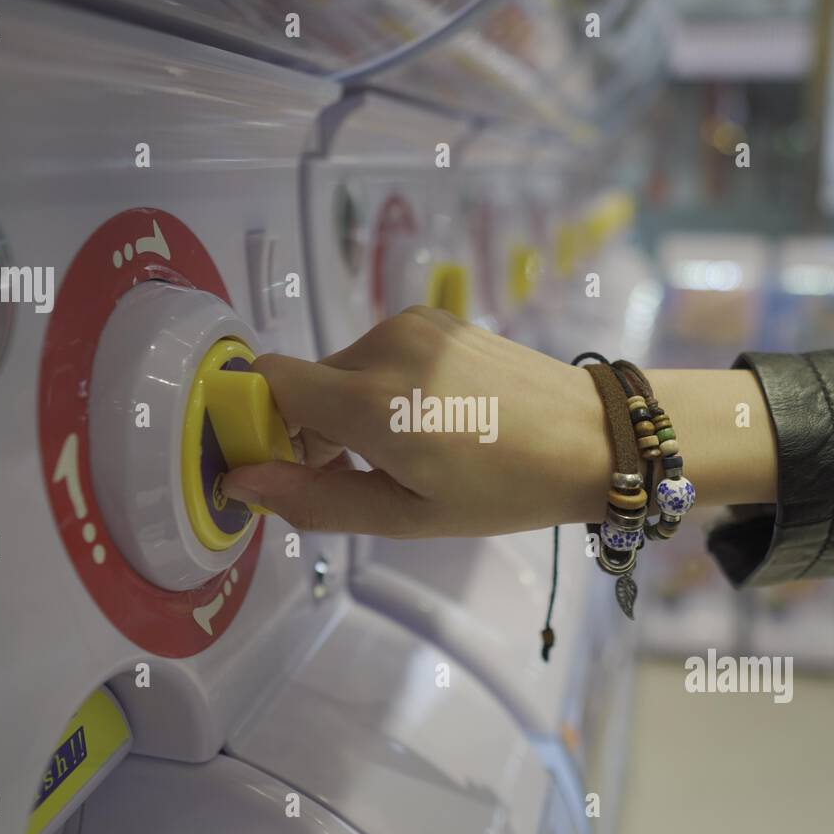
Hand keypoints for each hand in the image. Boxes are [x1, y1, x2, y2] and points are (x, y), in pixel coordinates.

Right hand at [219, 307, 776, 535]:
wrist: (593, 436)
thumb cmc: (504, 490)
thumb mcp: (408, 517)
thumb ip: (316, 500)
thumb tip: (240, 483)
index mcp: (371, 399)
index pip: (266, 382)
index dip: (258, 423)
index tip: (282, 463)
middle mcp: (382, 345)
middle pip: (303, 383)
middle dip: (308, 429)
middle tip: (355, 477)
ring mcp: (412, 324)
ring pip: (341, 368)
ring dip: (347, 410)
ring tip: (402, 452)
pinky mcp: (435, 316)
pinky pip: (377, 352)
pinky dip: (379, 387)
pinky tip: (426, 419)